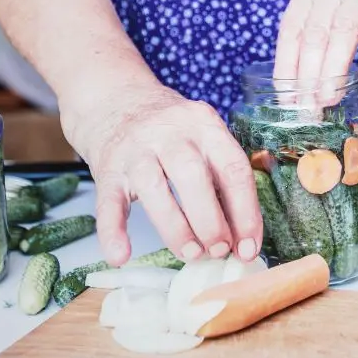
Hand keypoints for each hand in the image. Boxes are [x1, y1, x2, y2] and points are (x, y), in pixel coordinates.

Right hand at [60, 79, 262, 266]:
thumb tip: (241, 236)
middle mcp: (170, 132)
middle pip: (193, 176)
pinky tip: (121, 256)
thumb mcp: (203, 137)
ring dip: (176, 228)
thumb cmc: (171, 132)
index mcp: (204, 125)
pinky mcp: (108, 169)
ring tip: (191, 254)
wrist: (115, 101)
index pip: (233, 168)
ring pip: (155, 189)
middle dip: (211, 221)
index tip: (249, 247)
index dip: (245, 213)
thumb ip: (221, 178)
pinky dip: (113, 231)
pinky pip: (108, 203)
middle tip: (219, 251)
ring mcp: (136, 150)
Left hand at [273, 0, 357, 99]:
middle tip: (308, 107)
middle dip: (308, 76)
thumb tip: (296, 78)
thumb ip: (313, 24)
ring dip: (334, 67)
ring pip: (345, 30)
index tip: (286, 98)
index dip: (286, 67)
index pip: (291, 30)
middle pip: (315, 34)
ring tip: (329, 97)